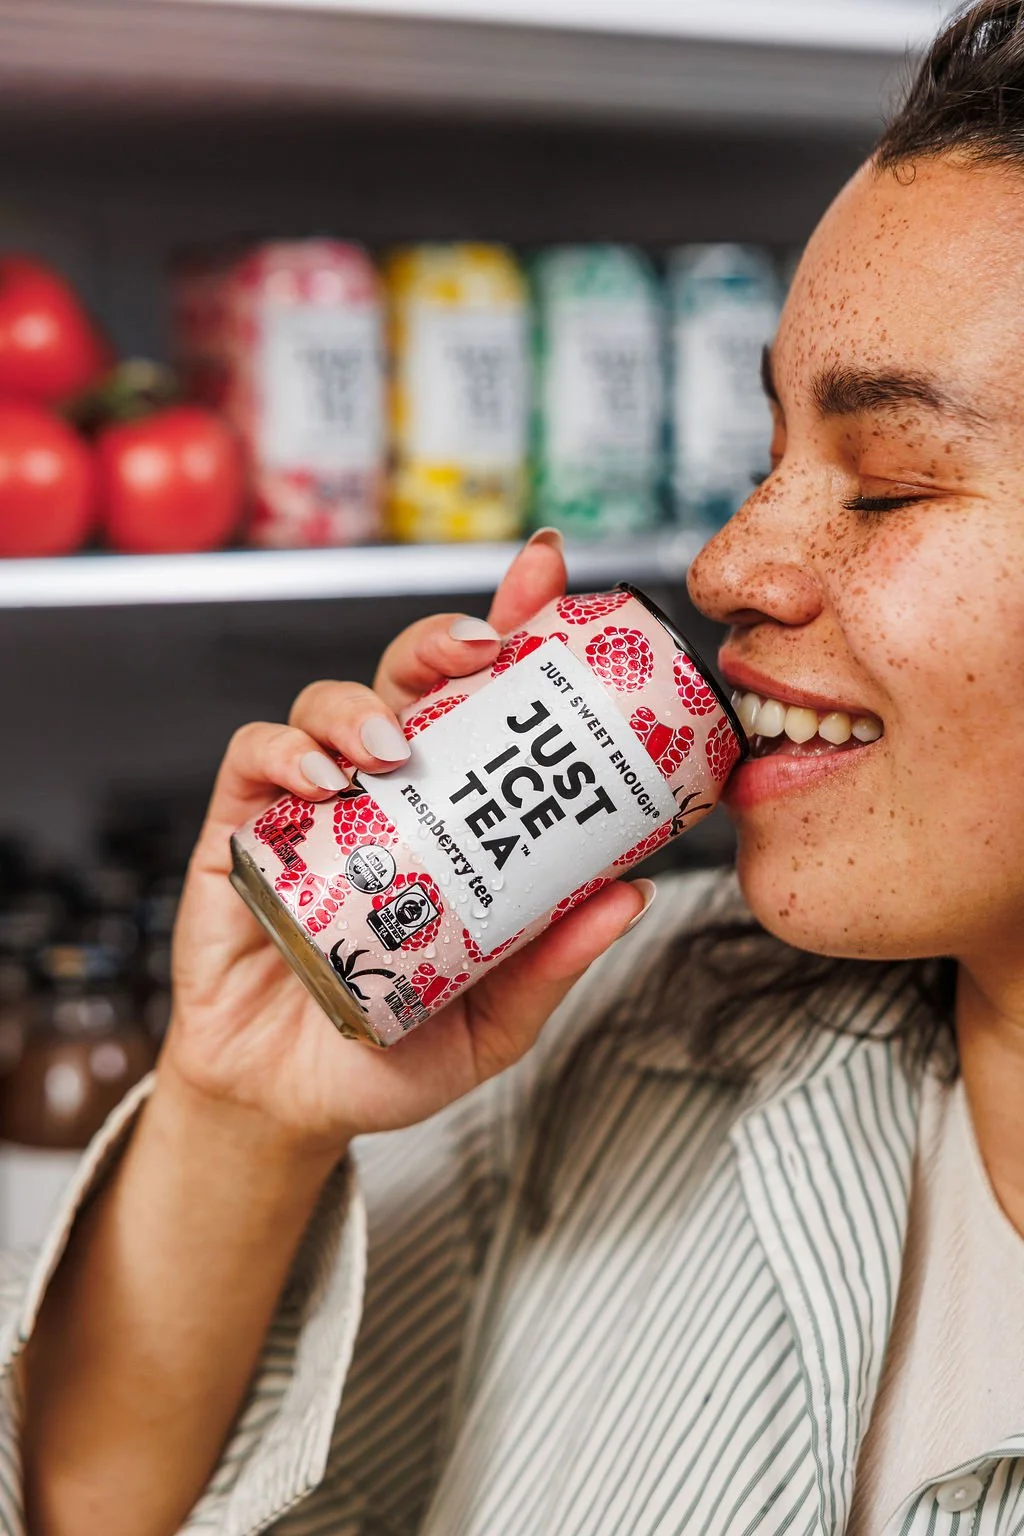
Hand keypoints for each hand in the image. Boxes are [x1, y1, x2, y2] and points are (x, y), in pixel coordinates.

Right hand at [162, 534, 651, 1157]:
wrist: (290, 1103)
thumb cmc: (393, 1044)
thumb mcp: (494, 1015)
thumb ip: (551, 961)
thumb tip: (630, 894)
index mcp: (449, 812)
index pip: (483, 702)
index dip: (514, 625)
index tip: (551, 576)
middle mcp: (382, 792)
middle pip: (408, 678)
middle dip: (443, 640)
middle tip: (481, 648)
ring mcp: (308, 806)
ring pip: (328, 703)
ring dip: (360, 704)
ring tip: (391, 745)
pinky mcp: (238, 832)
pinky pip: (254, 758)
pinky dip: (285, 752)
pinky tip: (319, 782)